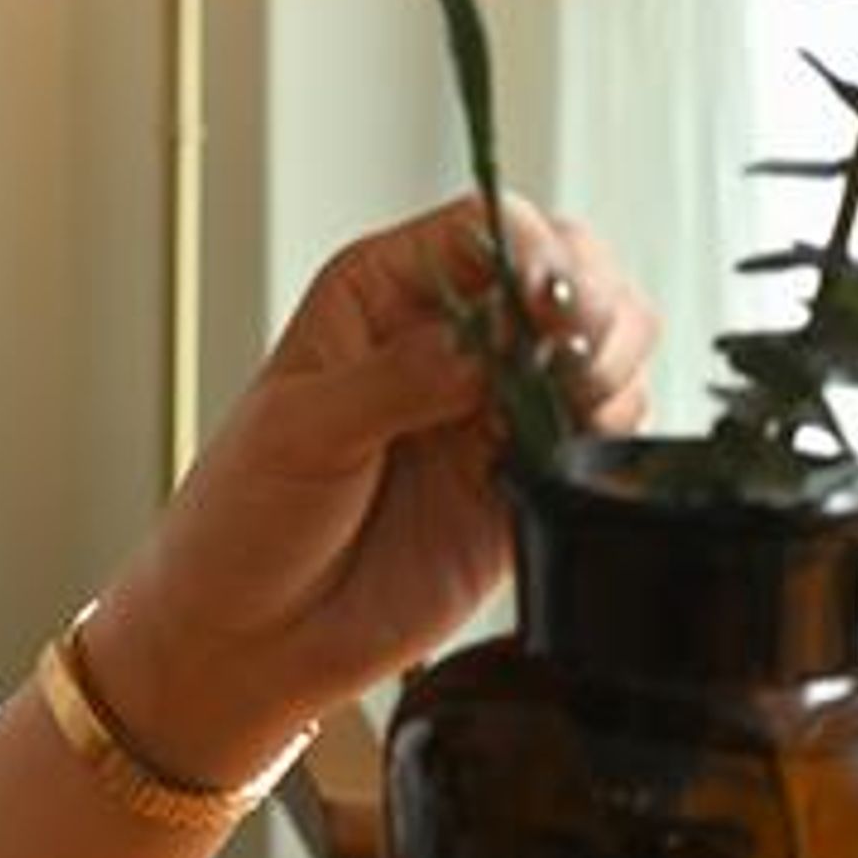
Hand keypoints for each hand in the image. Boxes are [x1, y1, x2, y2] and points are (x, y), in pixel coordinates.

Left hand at [76, 193, 657, 784]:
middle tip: (572, 354)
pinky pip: (603, 435)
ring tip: (569, 403)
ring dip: (610, 362)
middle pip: (567, 270)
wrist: (251, 631)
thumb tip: (486, 346)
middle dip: (591, 300)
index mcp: (382, 293)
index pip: (485, 226)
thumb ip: (399, 379)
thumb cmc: (245, 513)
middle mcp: (449, 338)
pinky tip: (566, 457)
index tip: (544, 301)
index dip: (533, 248)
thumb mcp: (302, 429)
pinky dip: (612, 433)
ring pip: (602, 345)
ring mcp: (493, 408)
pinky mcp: (526, 481)